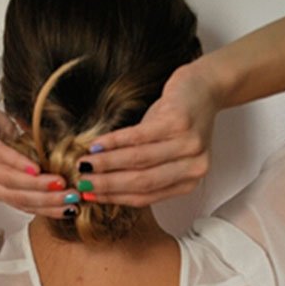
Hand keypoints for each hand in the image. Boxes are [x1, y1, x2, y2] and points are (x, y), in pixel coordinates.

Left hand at [0, 85, 79, 217]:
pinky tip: (34, 167)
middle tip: (73, 201)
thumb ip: (29, 157)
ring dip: (37, 186)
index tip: (71, 210)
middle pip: (18, 198)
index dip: (48, 209)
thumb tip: (57, 162)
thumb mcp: (9, 144)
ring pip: (8, 182)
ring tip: (60, 185)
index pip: (22, 204)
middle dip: (48, 201)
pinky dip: (17, 163)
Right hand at [75, 63, 220, 206]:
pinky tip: (97, 144)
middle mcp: (193, 166)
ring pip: (139, 160)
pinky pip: (139, 136)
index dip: (114, 197)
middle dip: (106, 184)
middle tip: (81, 183)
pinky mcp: (180, 121)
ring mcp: (189, 144)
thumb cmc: (176, 122)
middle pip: (142, 182)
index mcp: (188, 181)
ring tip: (83, 164)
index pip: (145, 197)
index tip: (89, 196)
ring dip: (106, 164)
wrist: (203, 88)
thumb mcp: (162, 152)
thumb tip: (99, 186)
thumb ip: (139, 171)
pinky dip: (114, 141)